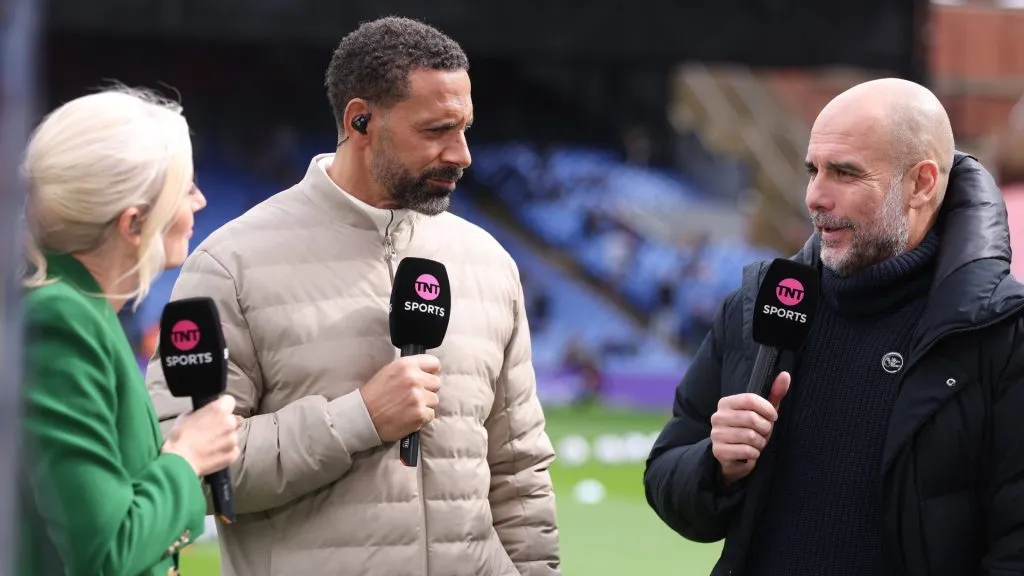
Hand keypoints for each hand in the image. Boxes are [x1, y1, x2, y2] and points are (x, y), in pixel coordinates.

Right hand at [162, 395, 241, 476]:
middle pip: (231, 420)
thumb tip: (204, 414)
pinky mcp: (233, 454)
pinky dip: (225, 452)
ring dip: (224, 439)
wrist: (179, 461)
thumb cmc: (179, 438)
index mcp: (218, 409)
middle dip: (223, 424)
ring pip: (232, 435)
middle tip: (210, 432)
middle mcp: (229, 422)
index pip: (229, 401)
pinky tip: (212, 454)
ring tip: (209, 446)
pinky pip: (232, 450)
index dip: (222, 406)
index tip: (217, 413)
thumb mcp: (186, 417)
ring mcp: (233, 439)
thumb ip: (201, 412)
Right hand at [360, 355, 441, 442]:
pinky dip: (421, 418)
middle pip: (436, 383)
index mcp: (406, 365)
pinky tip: (408, 416)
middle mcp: (414, 379)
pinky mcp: (420, 414)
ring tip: (407, 407)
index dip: (430, 372)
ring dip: (424, 405)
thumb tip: (427, 371)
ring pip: (434, 400)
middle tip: (412, 396)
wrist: (363, 417)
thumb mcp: (389, 371)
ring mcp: (418, 397)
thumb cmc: (374, 395)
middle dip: (427, 390)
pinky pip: (431, 414)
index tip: (425, 379)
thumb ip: (409, 369)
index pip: (434, 363)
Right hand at [710, 371, 789, 485]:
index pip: (750, 399)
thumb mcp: (762, 412)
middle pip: (752, 418)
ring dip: (760, 442)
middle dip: (765, 428)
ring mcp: (716, 434)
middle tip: (763, 433)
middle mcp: (718, 416)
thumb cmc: (750, 431)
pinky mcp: (719, 451)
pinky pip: (747, 450)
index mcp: (726, 403)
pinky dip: (754, 454)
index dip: (767, 409)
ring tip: (756, 443)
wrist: (734, 457)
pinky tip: (750, 452)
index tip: (773, 417)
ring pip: (750, 436)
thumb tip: (785, 375)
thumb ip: (774, 394)